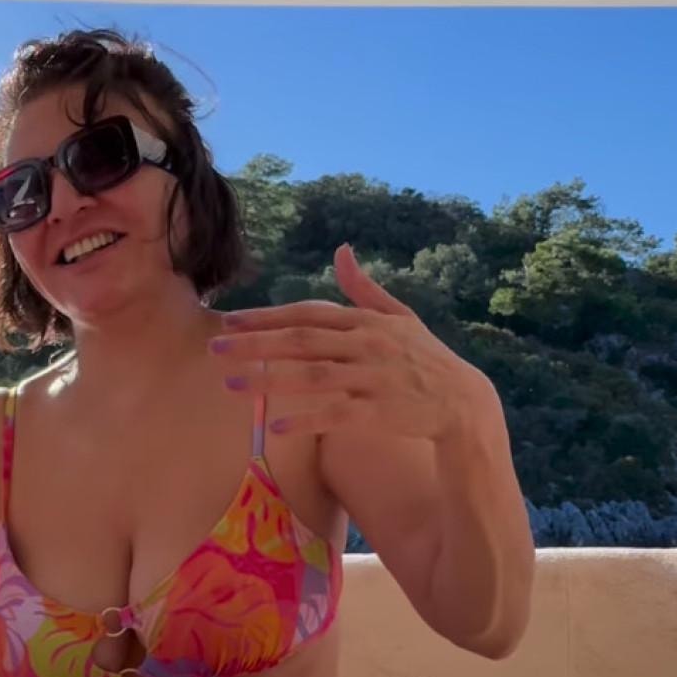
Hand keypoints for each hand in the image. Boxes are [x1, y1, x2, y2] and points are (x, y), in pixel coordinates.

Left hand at [209, 243, 488, 439]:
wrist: (463, 403)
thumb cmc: (424, 359)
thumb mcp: (399, 317)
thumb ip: (365, 289)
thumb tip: (342, 251)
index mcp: (366, 321)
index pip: (308, 314)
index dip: (267, 317)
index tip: (230, 322)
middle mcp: (366, 346)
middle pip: (301, 341)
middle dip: (255, 344)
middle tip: (214, 349)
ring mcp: (372, 379)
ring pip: (312, 377)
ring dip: (268, 380)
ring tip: (230, 384)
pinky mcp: (379, 413)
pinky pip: (336, 415)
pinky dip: (306, 419)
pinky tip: (277, 425)